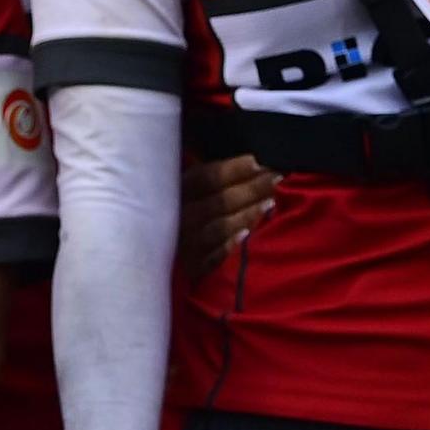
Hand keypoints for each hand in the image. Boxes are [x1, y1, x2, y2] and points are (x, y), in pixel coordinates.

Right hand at [180, 154, 276, 277]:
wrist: (150, 258)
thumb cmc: (181, 213)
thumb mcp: (186, 190)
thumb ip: (211, 177)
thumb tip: (249, 161)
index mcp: (177, 191)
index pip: (207, 177)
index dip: (234, 169)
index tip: (260, 161)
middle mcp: (178, 216)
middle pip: (219, 201)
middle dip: (251, 189)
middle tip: (278, 178)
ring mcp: (185, 244)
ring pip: (218, 228)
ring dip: (246, 215)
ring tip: (272, 203)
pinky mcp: (192, 269)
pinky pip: (213, 258)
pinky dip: (230, 247)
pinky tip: (248, 236)